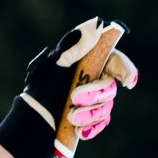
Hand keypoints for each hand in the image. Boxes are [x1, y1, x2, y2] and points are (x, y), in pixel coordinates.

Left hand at [0, 18, 137, 157]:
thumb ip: (73, 49)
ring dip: (89, 113)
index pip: (113, 61)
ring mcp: (91, 101)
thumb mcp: (53, 69)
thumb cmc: (38, 94)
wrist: (29, 127)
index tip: (128, 81)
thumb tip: (95, 26)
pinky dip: (90, 128)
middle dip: (95, 93)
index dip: (125, 68)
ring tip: (69, 118)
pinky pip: (101, 123)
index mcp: (83, 64)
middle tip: (74, 98)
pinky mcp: (90, 120)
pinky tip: (77, 131)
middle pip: (110, 85)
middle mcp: (90, 81)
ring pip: (107, 106)